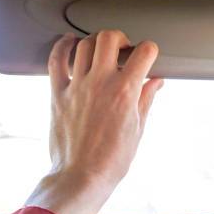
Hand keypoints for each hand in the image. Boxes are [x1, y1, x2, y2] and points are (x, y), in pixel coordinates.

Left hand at [26, 30, 162, 213]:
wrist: (82, 176)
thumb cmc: (112, 159)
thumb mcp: (138, 128)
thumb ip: (147, 98)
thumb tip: (156, 82)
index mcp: (125, 91)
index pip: (144, 52)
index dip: (150, 50)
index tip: (149, 55)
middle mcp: (101, 83)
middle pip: (109, 38)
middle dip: (121, 38)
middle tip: (123, 50)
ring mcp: (77, 86)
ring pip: (85, 44)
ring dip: (96, 42)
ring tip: (101, 52)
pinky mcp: (58, 93)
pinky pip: (57, 60)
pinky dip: (63, 46)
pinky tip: (70, 43)